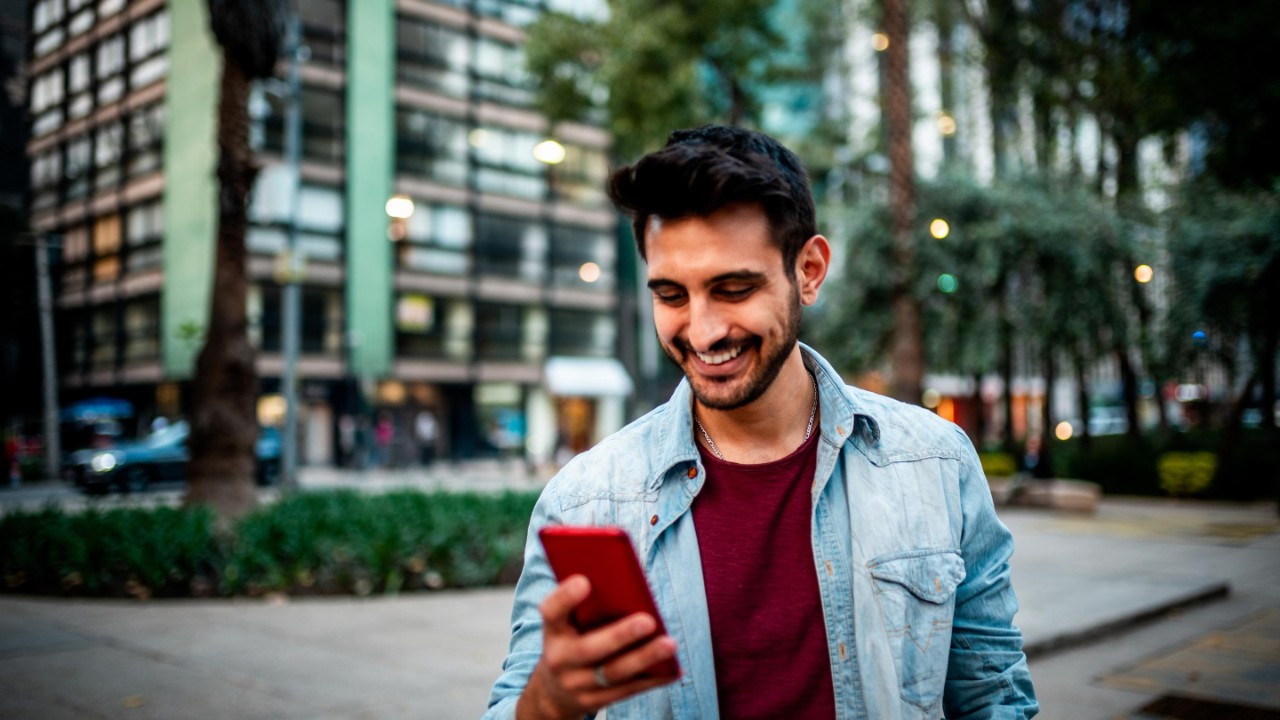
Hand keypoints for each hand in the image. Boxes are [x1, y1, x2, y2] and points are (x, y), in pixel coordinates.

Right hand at [516, 575, 679, 719]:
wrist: (554, 691)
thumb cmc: (571, 642)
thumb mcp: (567, 624)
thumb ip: (587, 605)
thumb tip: (626, 582)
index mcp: (553, 631)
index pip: (551, 611)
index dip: (565, 597)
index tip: (584, 581)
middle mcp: (560, 660)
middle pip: (589, 649)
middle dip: (620, 635)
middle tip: (648, 621)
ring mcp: (577, 685)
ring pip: (613, 673)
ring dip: (644, 658)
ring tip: (669, 644)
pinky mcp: (595, 701)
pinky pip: (628, 690)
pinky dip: (653, 679)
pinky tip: (673, 668)